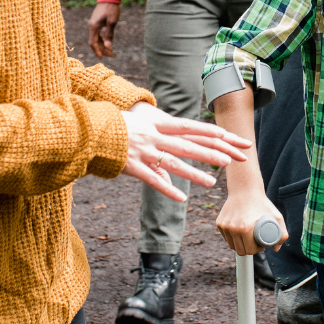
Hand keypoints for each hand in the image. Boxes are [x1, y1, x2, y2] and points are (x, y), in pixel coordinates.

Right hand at [88, 2, 120, 58]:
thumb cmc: (111, 9)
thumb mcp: (112, 22)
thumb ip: (109, 34)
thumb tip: (108, 46)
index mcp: (94, 26)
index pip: (93, 42)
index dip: (97, 51)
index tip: (102, 57)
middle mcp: (91, 26)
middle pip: (94, 41)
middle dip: (101, 49)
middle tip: (110, 55)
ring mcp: (93, 23)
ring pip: (95, 38)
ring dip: (102, 44)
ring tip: (110, 51)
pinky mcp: (96, 22)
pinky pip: (97, 33)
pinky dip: (101, 39)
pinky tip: (107, 42)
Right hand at [120, 102, 251, 201]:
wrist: (91, 130)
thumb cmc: (119, 129)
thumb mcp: (142, 130)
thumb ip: (158, 147)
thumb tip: (169, 172)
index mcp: (158, 125)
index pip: (191, 127)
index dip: (210, 131)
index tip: (229, 136)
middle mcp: (154, 137)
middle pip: (188, 145)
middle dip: (210, 152)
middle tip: (232, 160)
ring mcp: (144, 151)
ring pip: (173, 163)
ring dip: (193, 173)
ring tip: (212, 182)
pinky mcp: (133, 166)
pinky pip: (153, 180)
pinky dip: (167, 189)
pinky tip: (182, 198)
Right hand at [216, 186, 286, 255]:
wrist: (245, 188)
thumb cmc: (261, 203)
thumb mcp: (276, 216)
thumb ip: (282, 233)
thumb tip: (276, 249)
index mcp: (245, 229)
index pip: (250, 250)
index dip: (257, 250)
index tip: (261, 245)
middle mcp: (232, 228)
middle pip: (240, 250)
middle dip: (248, 249)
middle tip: (255, 243)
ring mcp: (224, 226)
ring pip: (231, 245)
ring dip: (239, 245)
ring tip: (247, 239)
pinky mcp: (219, 223)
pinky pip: (226, 237)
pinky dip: (232, 238)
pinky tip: (239, 233)